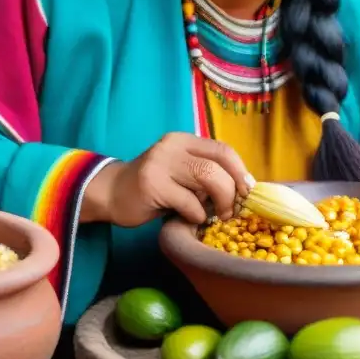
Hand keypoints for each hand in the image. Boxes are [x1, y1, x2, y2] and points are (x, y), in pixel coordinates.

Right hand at [81, 133, 254, 227]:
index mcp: (183, 140)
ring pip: (207, 178)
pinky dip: (197, 214)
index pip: (222, 149)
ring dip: (219, 202)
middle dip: (232, 190)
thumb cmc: (154, 186)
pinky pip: (189, 202)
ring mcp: (160, 164)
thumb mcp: (180, 171)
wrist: (112, 192)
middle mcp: (172, 147)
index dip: (240, 170)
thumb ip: (205, 173)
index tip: (247, 190)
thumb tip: (242, 189)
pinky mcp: (152, 185)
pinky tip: (190, 217)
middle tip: (231, 210)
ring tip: (217, 215)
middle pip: (217, 165)